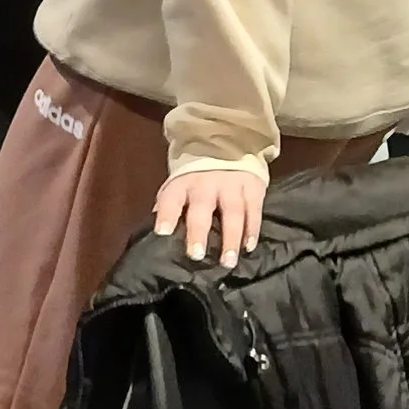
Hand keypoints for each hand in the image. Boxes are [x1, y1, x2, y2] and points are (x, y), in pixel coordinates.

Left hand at [154, 165, 268, 267]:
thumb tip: (155, 236)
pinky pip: (253, 211)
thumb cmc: (197, 179)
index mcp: (182, 184)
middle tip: (196, 256)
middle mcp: (206, 184)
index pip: (171, 199)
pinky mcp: (252, 187)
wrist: (228, 146)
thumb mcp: (179, 186)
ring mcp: (231, 185)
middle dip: (198, 232)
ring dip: (230, 238)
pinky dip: (252, 230)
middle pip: (201, 208)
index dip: (166, 215)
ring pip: (232, 212)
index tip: (162, 233)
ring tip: (227, 262)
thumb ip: (169, 209)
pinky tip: (248, 247)